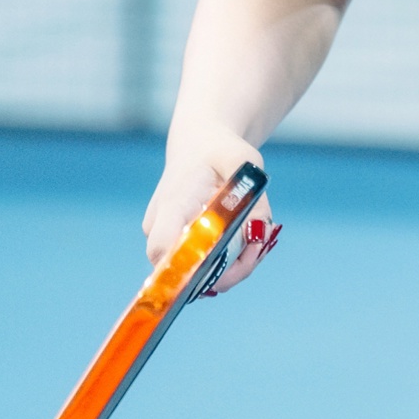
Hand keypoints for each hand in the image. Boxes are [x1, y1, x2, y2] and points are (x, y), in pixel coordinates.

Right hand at [143, 119, 277, 294]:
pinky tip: (248, 241)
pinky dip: (228, 263)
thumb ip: (254, 197)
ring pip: (196, 274)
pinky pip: (202, 267)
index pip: (163, 247)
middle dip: (228, 272)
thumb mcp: (244, 161)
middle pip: (184, 271)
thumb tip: (258, 233)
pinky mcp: (177, 247)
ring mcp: (165, 239)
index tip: (220, 269)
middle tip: (259, 246)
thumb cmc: (220, 150)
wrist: (199, 144)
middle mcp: (160, 226)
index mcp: (173, 203)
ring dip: (233, 269)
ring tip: (258, 237)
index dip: (185, 269)